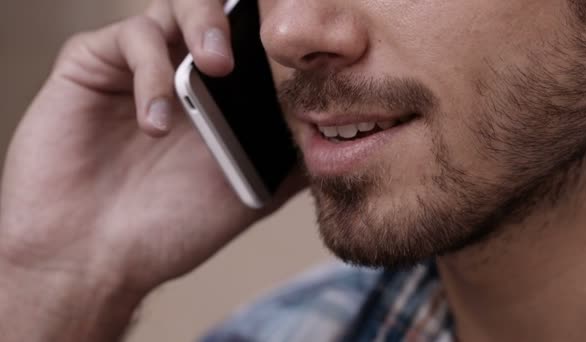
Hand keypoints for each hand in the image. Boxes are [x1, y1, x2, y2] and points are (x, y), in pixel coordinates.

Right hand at [0, 0, 300, 335]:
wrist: (95, 259)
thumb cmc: (169, 228)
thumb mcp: (250, 192)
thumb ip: (289, 158)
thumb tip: (336, 133)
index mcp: (220, 97)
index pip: (252, 42)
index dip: (274, 36)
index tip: (301, 43)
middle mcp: (181, 72)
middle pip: (219, 11)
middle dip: (239, 18)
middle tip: (252, 51)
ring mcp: (138, 67)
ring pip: (175, 6)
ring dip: (203, 25)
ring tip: (216, 66)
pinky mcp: (92, 66)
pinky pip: (129, 39)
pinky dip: (151, 73)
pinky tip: (157, 123)